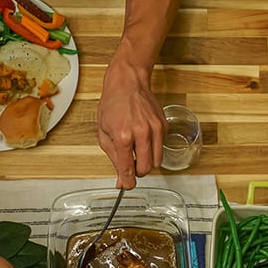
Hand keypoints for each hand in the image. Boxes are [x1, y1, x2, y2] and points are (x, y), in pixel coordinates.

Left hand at [97, 56, 166, 189]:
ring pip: (157, 161)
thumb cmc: (113, 103)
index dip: (127, 182)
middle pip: (146, 168)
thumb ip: (113, 158)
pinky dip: (153, 148)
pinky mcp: (164, 125)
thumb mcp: (103, 132)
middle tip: (130, 162)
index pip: (128, 169)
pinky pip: (161, 147)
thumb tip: (121, 179)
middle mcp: (141, 133)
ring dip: (147, 161)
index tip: (127, 185)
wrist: (128, 82)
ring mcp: (155, 129)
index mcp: (123, 136)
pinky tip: (144, 136)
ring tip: (137, 149)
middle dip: (138, 170)